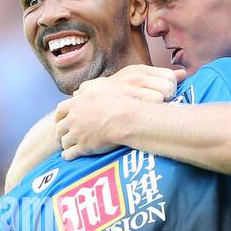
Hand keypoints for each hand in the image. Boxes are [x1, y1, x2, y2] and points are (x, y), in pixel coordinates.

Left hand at [54, 65, 183, 159]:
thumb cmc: (129, 100)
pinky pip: (70, 153)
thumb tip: (170, 72)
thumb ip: (136, 80)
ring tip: (66, 148)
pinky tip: (71, 157)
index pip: (62, 108)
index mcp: (79, 101)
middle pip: (59, 125)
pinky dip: (69, 156)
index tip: (59, 118)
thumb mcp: (128, 83)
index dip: (61, 114)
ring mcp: (77, 132)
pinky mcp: (83, 147)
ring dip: (64, 144)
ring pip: (63, 140)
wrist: (127, 118)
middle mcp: (75, 116)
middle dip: (59, 131)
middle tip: (60, 136)